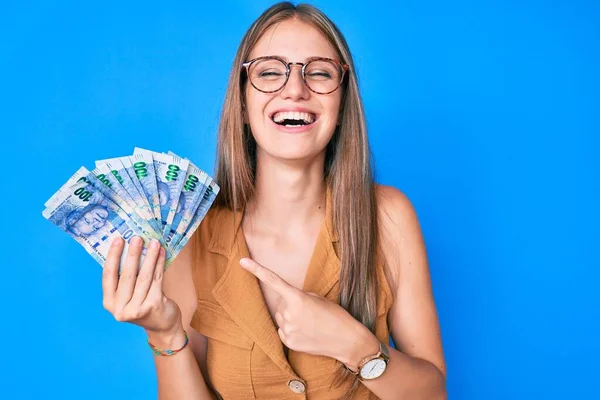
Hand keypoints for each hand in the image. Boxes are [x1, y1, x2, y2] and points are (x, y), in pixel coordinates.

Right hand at [102, 236, 181, 336]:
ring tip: (154, 242)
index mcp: (109, 303)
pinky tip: (162, 253)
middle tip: (137, 238)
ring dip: (149, 257)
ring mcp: (137, 309)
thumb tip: (131, 247)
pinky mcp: (153, 305)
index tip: (118, 239)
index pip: (108, 276)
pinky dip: (159, 264)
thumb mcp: (129, 295)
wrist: (162, 326)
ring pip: (144, 276)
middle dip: (132, 254)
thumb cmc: (144, 304)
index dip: (113, 256)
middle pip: (127, 275)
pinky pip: (156, 280)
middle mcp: (120, 309)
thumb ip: (126, 277)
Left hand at [240, 257, 376, 364]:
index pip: (272, 281)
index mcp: (297, 298)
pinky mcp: (288, 342)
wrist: (346, 340)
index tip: (242, 261)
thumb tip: (285, 302)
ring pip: (281, 317)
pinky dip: (292, 329)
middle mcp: (289, 314)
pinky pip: (283, 331)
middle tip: (309, 311)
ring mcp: (287, 330)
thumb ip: (298, 296)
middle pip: (280, 303)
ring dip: (291, 317)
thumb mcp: (318, 298)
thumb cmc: (335, 315)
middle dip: (290, 304)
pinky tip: (307, 332)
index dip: (256, 270)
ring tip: (310, 323)